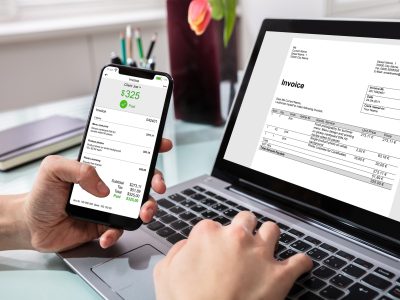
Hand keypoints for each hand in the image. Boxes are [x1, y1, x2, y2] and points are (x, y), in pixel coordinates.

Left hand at [21, 138, 172, 251]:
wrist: (31, 226)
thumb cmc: (41, 194)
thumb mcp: (53, 169)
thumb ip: (78, 169)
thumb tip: (104, 186)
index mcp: (101, 168)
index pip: (129, 154)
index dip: (149, 148)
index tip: (162, 145)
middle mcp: (110, 185)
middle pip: (142, 180)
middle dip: (156, 180)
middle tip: (158, 186)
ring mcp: (111, 206)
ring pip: (138, 205)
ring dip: (147, 209)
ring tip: (143, 214)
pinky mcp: (106, 225)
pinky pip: (120, 229)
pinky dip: (116, 233)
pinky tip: (106, 234)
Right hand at [154, 211, 311, 299]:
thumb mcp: (166, 273)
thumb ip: (178, 251)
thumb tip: (188, 246)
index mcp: (208, 234)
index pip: (213, 225)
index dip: (214, 238)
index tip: (215, 248)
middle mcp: (237, 238)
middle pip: (246, 219)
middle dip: (244, 229)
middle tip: (241, 243)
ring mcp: (260, 254)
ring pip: (272, 230)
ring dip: (269, 237)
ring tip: (267, 247)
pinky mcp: (280, 275)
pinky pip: (300, 261)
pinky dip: (301, 263)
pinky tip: (299, 265)